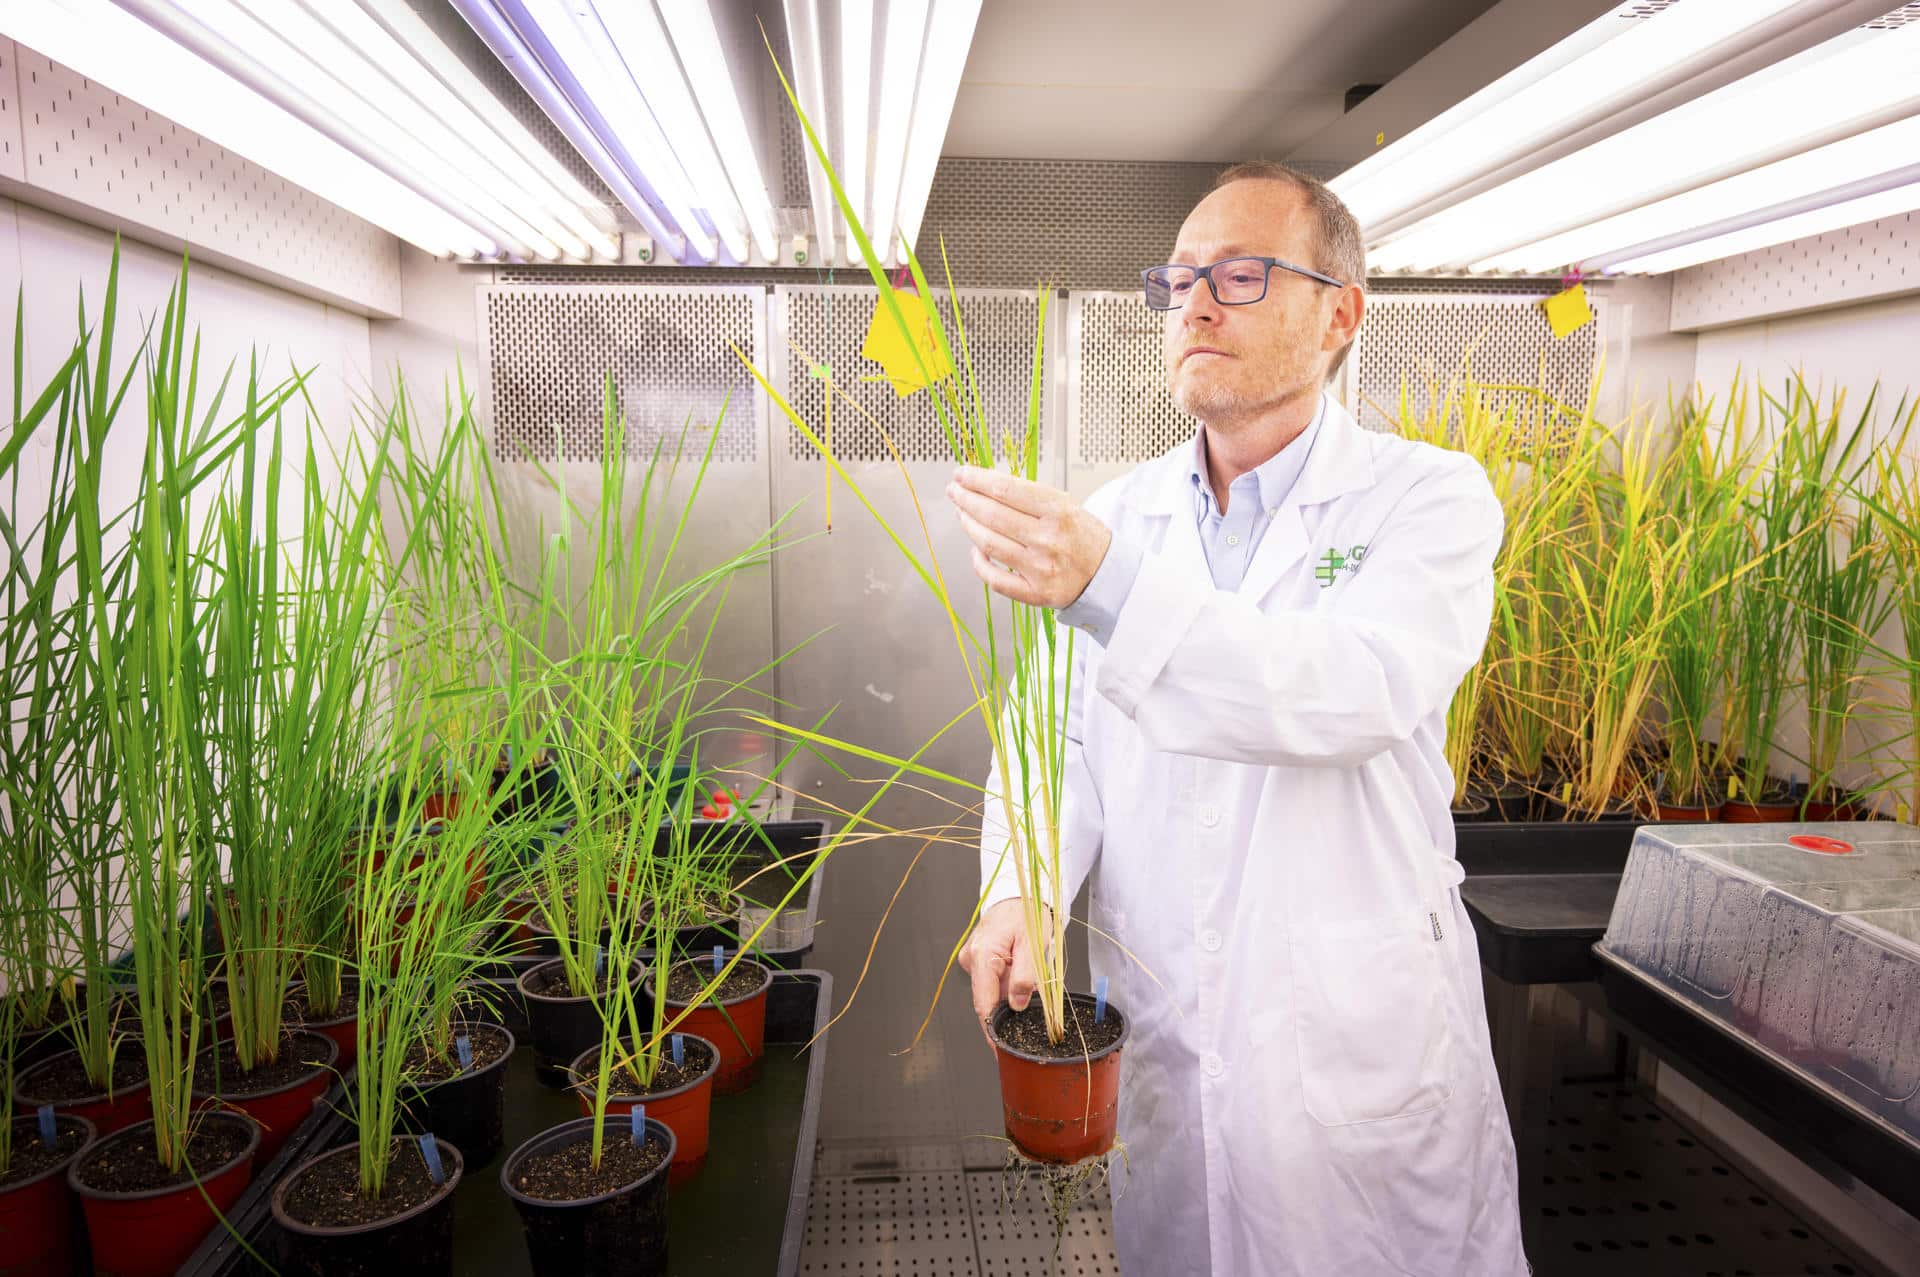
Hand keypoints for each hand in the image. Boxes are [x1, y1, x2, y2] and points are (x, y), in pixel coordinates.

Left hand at [946, 467, 1111, 607]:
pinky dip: (979, 561)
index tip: (962, 474)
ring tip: (961, 513)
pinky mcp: (1034, 593)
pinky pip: (993, 578)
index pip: (1006, 490)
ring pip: (988, 543)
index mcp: (1058, 512)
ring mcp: (1039, 569)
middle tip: (954, 490)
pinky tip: (976, 548)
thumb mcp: (1067, 506)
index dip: (977, 480)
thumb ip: (1030, 498)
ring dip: (968, 525)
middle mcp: (1047, 540)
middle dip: (966, 499)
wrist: (1108, 575)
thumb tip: (987, 486)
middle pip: (992, 514)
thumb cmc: (1084, 538)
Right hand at [958, 898, 1049, 1045]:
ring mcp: (972, 960)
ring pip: (989, 992)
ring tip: (1028, 990)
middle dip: (1004, 1014)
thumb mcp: (1033, 944)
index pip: (983, 1004)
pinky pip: (990, 982)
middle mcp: (971, 959)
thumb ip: (1025, 976)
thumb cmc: (1026, 913)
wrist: (1017, 895)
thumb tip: (1017, 1004)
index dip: (992, 1031)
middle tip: (1024, 1024)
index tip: (1000, 1050)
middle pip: (985, 1000)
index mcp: (982, 956)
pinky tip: (1018, 982)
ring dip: (1007, 998)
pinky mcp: (977, 960)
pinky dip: (1004, 987)